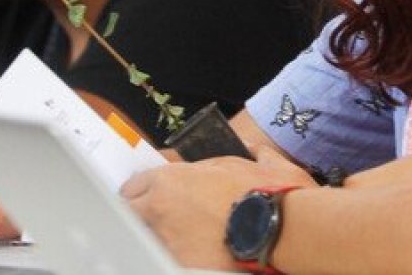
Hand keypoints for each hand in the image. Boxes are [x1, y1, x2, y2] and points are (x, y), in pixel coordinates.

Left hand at [120, 147, 313, 267]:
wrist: (280, 231)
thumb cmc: (272, 194)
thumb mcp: (264, 162)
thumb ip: (250, 152)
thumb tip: (252, 147)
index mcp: (173, 180)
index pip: (135, 184)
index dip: (144, 189)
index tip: (153, 193)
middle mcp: (162, 210)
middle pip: (131, 212)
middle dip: (142, 211)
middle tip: (162, 216)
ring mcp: (168, 241)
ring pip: (149, 236)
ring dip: (161, 234)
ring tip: (184, 236)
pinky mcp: (180, 264)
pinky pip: (169, 256)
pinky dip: (179, 253)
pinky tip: (197, 251)